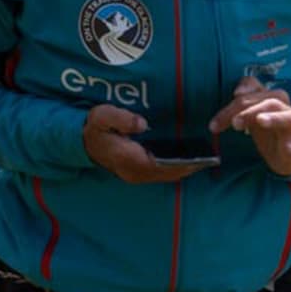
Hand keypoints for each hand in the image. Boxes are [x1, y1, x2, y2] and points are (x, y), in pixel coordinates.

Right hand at [83, 105, 214, 183]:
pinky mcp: (134, 172)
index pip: (160, 165)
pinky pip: (158, 173)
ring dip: (181, 171)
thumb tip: (142, 123)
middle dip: (186, 169)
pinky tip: (185, 162)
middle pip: (166, 174)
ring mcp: (134, 174)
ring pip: (163, 175)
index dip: (181, 165)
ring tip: (201, 162)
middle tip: (208, 161)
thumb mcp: (103, 116)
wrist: (82, 141)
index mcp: (129, 159)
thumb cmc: (95, 127)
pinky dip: (173, 169)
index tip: (199, 161)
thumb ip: (122, 118)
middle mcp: (133, 171)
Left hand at [210, 75, 290, 180]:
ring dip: (275, 118)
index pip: (254, 93)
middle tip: (234, 123)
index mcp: (273, 99)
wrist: (285, 156)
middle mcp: (285, 110)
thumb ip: (244, 100)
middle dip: (250, 110)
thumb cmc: (267, 131)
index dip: (236, 103)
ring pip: (289, 118)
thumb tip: (237, 91)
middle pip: (270, 103)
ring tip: (261, 120)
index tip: (221, 116)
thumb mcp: (252, 113)